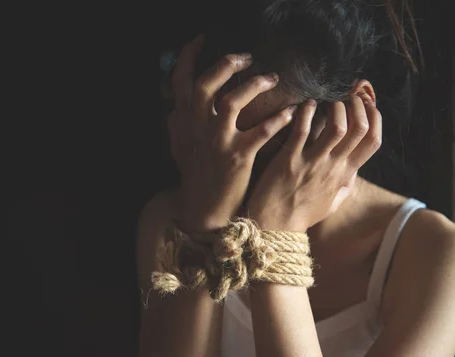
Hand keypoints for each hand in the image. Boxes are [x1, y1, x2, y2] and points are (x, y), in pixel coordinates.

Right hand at [168, 34, 297, 232]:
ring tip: (273, 79)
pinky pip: (261, 132)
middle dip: (226, 65)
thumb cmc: (196, 174)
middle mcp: (198, 128)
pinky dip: (278, 119)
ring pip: (232, 102)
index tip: (202, 40)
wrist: (205, 207)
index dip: (189, 57)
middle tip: (246, 57)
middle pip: (206, 85)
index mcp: (185, 122)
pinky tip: (292, 112)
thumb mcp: (180, 146)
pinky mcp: (238, 158)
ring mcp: (218, 142)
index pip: (180, 81)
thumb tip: (174, 105)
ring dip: (254, 86)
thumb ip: (178, 123)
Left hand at [246, 96, 381, 231]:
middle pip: (360, 129)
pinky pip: (301, 131)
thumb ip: (344, 187)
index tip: (366, 103)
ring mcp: (312, 164)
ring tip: (325, 100)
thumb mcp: (330, 204)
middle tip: (346, 95)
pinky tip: (303, 106)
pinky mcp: (288, 162)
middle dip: (356, 105)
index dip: (375, 118)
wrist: (274, 227)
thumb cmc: (300, 215)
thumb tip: (353, 173)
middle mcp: (333, 167)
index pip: (373, 142)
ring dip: (334, 107)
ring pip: (336, 126)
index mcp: (344, 175)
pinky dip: (305, 113)